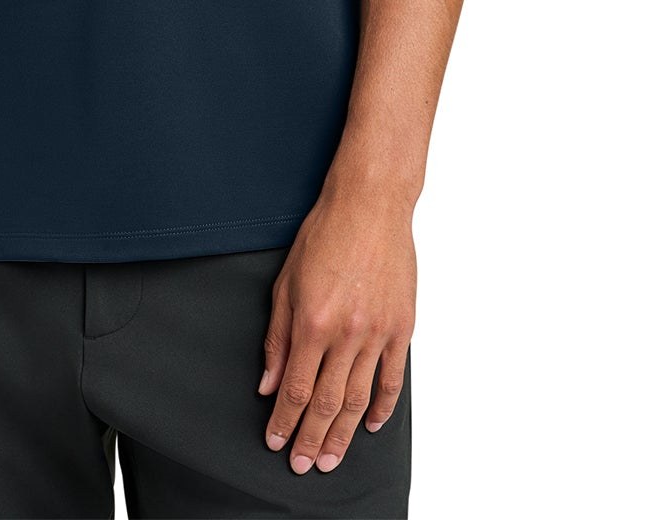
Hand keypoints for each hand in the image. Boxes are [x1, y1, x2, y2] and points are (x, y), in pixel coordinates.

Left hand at [258, 186, 414, 475]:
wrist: (370, 206)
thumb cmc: (324, 234)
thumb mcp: (286, 281)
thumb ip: (277, 336)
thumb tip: (269, 382)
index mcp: (313, 322)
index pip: (295, 388)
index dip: (284, 421)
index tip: (276, 441)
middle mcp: (346, 334)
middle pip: (326, 402)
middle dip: (311, 439)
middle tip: (302, 465)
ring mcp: (377, 333)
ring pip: (358, 398)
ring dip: (343, 434)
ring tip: (331, 459)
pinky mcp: (401, 328)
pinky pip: (391, 379)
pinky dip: (381, 408)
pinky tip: (369, 425)